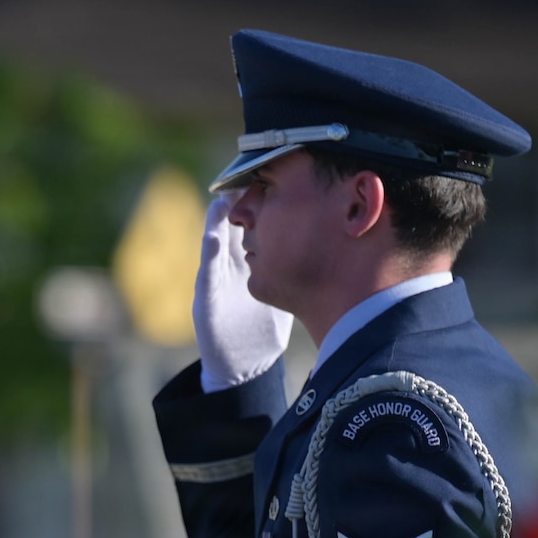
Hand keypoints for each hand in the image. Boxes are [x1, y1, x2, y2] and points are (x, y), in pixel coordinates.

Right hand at [193, 194, 291, 391]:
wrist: (242, 362)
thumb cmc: (262, 325)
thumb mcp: (283, 288)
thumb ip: (294, 264)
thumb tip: (332, 237)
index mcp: (249, 260)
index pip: (256, 222)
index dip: (263, 199)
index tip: (275, 175)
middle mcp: (230, 265)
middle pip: (235, 225)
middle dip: (241, 201)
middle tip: (249, 176)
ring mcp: (216, 281)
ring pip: (216, 241)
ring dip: (217, 219)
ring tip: (224, 198)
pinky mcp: (205, 301)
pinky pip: (207, 273)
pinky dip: (209, 253)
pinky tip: (214, 237)